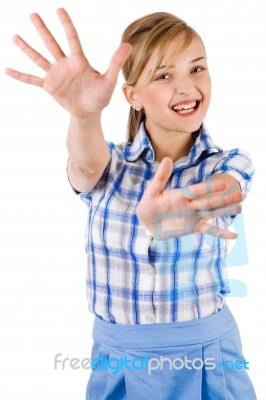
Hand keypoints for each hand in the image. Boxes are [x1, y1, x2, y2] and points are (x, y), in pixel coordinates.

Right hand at [5, 8, 131, 117]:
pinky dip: (20, 75)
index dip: (66, 24)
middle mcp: (65, 64)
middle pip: (52, 44)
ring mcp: (55, 74)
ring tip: (15, 36)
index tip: (59, 10)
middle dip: (43, 30)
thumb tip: (128, 45)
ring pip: (39, 58)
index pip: (71, 38)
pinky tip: (7, 70)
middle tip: (33, 15)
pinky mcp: (49, 86)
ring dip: (27, 48)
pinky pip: (32, 79)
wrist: (90, 112)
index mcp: (79, 60)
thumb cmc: (100, 96)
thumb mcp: (109, 80)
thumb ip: (115, 63)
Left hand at [136, 157, 242, 239]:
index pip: (198, 190)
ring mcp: (193, 216)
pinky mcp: (192, 227)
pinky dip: (220, 232)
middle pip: (209, 201)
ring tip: (239, 208)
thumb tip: (167, 159)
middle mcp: (190, 205)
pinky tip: (233, 235)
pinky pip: (208, 230)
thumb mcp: (152, 191)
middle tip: (240, 195)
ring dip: (224, 211)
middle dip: (224, 199)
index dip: (210, 187)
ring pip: (211, 213)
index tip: (223, 184)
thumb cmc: (148, 205)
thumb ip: (160, 177)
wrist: (146, 222)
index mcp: (181, 195)